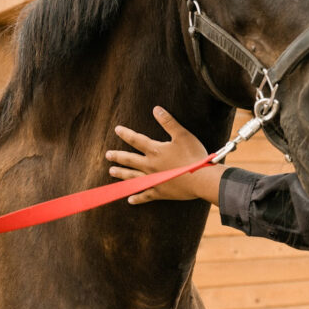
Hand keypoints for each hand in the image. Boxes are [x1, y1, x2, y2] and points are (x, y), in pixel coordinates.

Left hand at [106, 107, 222, 204]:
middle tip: (108, 155)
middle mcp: (150, 166)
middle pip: (130, 160)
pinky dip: (137, 198)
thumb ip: (168, 122)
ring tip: (111, 171)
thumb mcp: (182, 135)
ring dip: (121, 174)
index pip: (136, 140)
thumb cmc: (193, 156)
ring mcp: (153, 180)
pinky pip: (145, 195)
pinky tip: (130, 200)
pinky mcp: (160, 192)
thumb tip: (156, 109)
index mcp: (155, 150)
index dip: (126, 134)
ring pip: (132, 177)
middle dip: (118, 156)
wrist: (201, 179)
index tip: (117, 130)